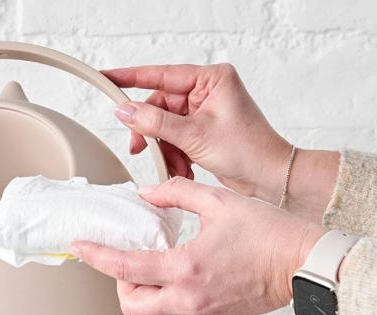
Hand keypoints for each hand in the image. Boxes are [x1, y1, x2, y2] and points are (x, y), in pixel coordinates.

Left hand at [69, 178, 324, 314]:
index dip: (95, 257)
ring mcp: (202, 312)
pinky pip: (181, 308)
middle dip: (120, 286)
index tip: (80, 247)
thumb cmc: (271, 233)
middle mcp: (188, 298)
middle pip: (131, 306)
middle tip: (129, 261)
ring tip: (161, 261)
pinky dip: (174, 291)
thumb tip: (148, 195)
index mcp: (185, 269)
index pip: (124, 269)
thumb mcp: (220, 202)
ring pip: (156, 309)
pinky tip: (189, 269)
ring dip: (148, 289)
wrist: (306, 264)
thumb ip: (177, 194)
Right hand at [104, 63, 292, 202]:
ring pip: (165, 126)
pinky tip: (179, 168)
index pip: (162, 75)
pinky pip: (175, 139)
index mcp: (211, 80)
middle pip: (160, 105)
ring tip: (169, 165)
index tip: (108, 78)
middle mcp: (207, 92)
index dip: (132, 78)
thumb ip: (155, 122)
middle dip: (150, 130)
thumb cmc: (247, 150)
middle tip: (140, 148)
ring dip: (163, 148)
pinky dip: (172, 154)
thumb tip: (125, 110)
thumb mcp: (194, 135)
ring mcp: (204, 112)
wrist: (268, 177)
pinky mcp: (202, 131)